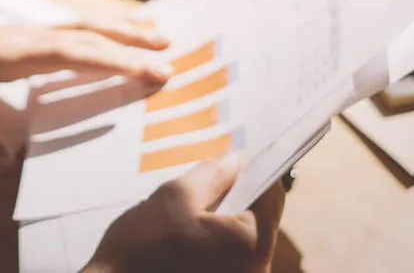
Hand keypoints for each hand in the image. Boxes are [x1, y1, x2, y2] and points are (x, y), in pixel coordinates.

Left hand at [0, 15, 171, 171]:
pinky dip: (106, 25)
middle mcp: (29, 36)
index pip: (69, 54)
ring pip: (85, 24)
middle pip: (86, 36)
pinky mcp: (33, 33)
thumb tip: (5, 167)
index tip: (143, 69)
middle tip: (170, 59)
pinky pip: (76, 25)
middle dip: (129, 46)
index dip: (108, 60)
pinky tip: (127, 27)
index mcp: (12, 55)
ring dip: (124, 29)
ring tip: (162, 35)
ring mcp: (32, 30)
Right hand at [86, 156, 285, 272]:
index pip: (271, 198)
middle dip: (238, 193)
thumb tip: (235, 161)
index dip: (256, 170)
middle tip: (215, 169)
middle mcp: (254, 271)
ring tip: (197, 197)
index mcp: (251, 245)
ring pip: (241, 241)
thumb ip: (212, 176)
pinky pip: (227, 258)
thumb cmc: (141, 249)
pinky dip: (214, 240)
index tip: (240, 152)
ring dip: (224, 217)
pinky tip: (189, 228)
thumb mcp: (175, 197)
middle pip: (258, 220)